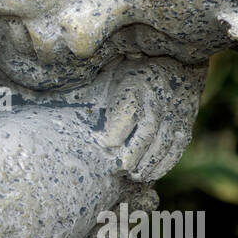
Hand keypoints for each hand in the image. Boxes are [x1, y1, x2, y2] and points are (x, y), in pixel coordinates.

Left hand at [97, 57, 204, 182]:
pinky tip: (153, 173)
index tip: (104, 144)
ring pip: (164, 141)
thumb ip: (91, 87)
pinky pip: (178, 145)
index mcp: (136, 83)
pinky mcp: (186, 120)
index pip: (128, 109)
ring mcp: (175, 110)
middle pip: (147, 129)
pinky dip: (166, 162)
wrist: (173, 62)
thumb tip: (52, 96)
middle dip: (134, 152)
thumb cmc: (133, 71)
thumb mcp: (112, 72)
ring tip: (135, 176)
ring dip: (150, 162)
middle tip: (120, 168)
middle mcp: (158, 97)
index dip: (116, 130)